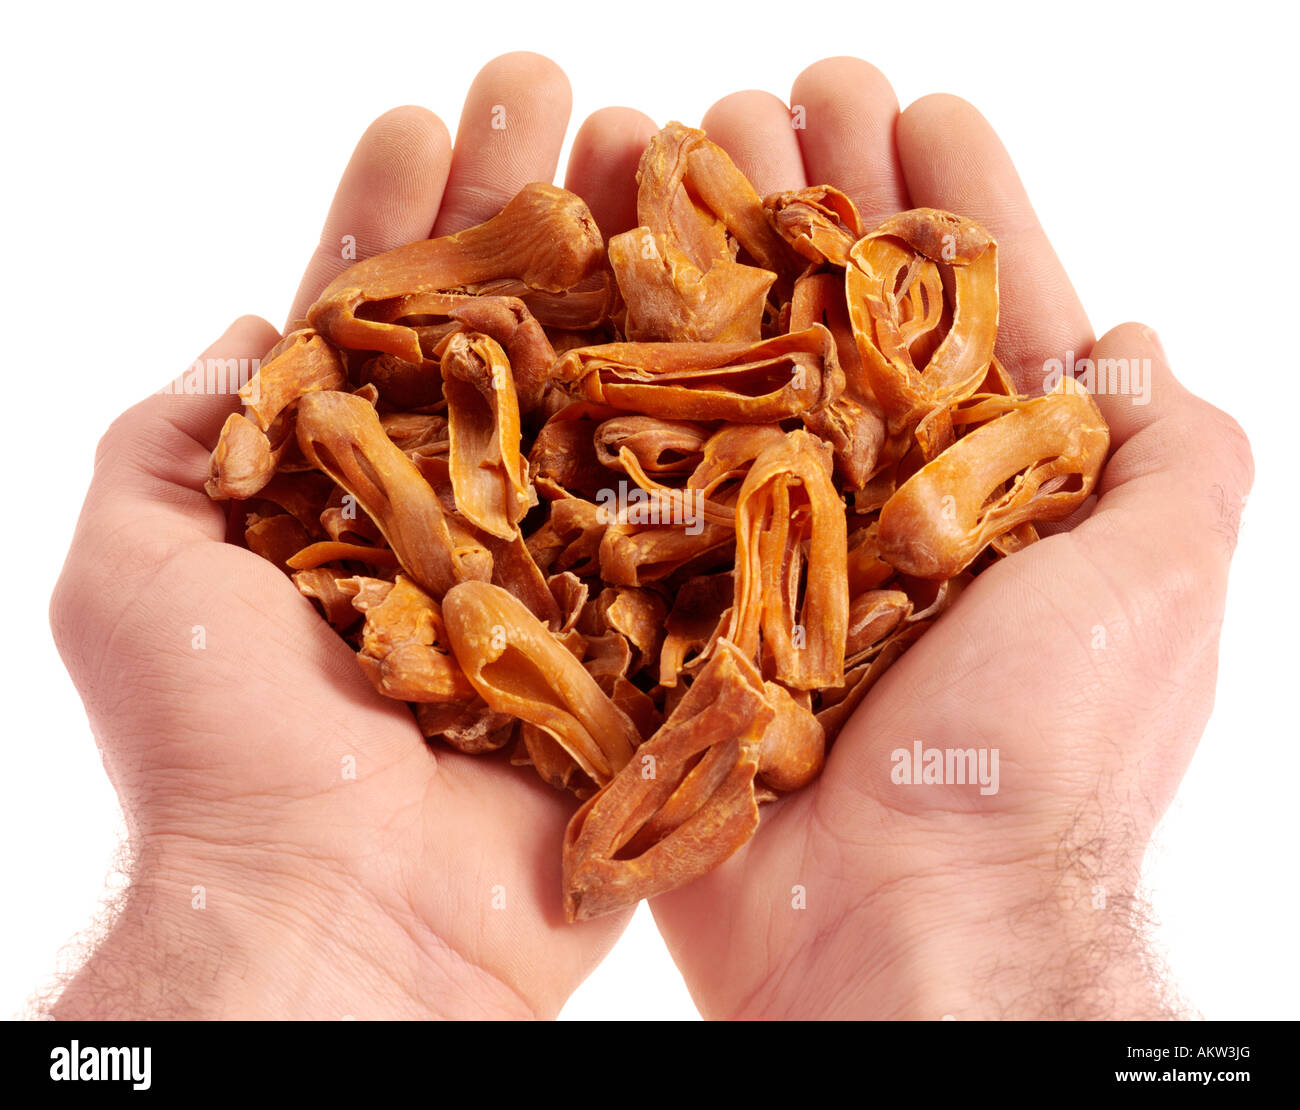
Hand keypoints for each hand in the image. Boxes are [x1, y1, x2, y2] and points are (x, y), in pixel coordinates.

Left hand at [48, 53, 658, 1019]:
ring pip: (598, 389)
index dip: (394, 211)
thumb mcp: (131, 569)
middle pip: (503, 330)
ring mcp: (558, 561)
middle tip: (559, 91)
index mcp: (346, 485)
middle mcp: (461, 507)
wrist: (347, 922)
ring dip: (625, 267)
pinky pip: (682, 505)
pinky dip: (710, 404)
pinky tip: (736, 299)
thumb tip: (246, 336)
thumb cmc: (221, 752)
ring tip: (656, 145)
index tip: (421, 115)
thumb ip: (171, 440)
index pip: (375, 316)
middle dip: (526, 203)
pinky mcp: (636, 626)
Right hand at [646, 58, 1253, 1018]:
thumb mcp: (1158, 590)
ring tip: (683, 145)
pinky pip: (652, 469)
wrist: (894, 926)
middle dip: (821, 201)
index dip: (958, 203)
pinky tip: (602, 281)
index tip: (921, 109)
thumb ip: (1173, 460)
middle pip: (848, 321)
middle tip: (781, 101)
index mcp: (999, 495)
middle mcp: (886, 511)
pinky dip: (628, 373)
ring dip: (720, 253)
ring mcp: (780, 551)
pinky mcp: (690, 601)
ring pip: (744, 371)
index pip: (982, 313)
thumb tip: (1138, 351)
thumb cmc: (1033, 762)